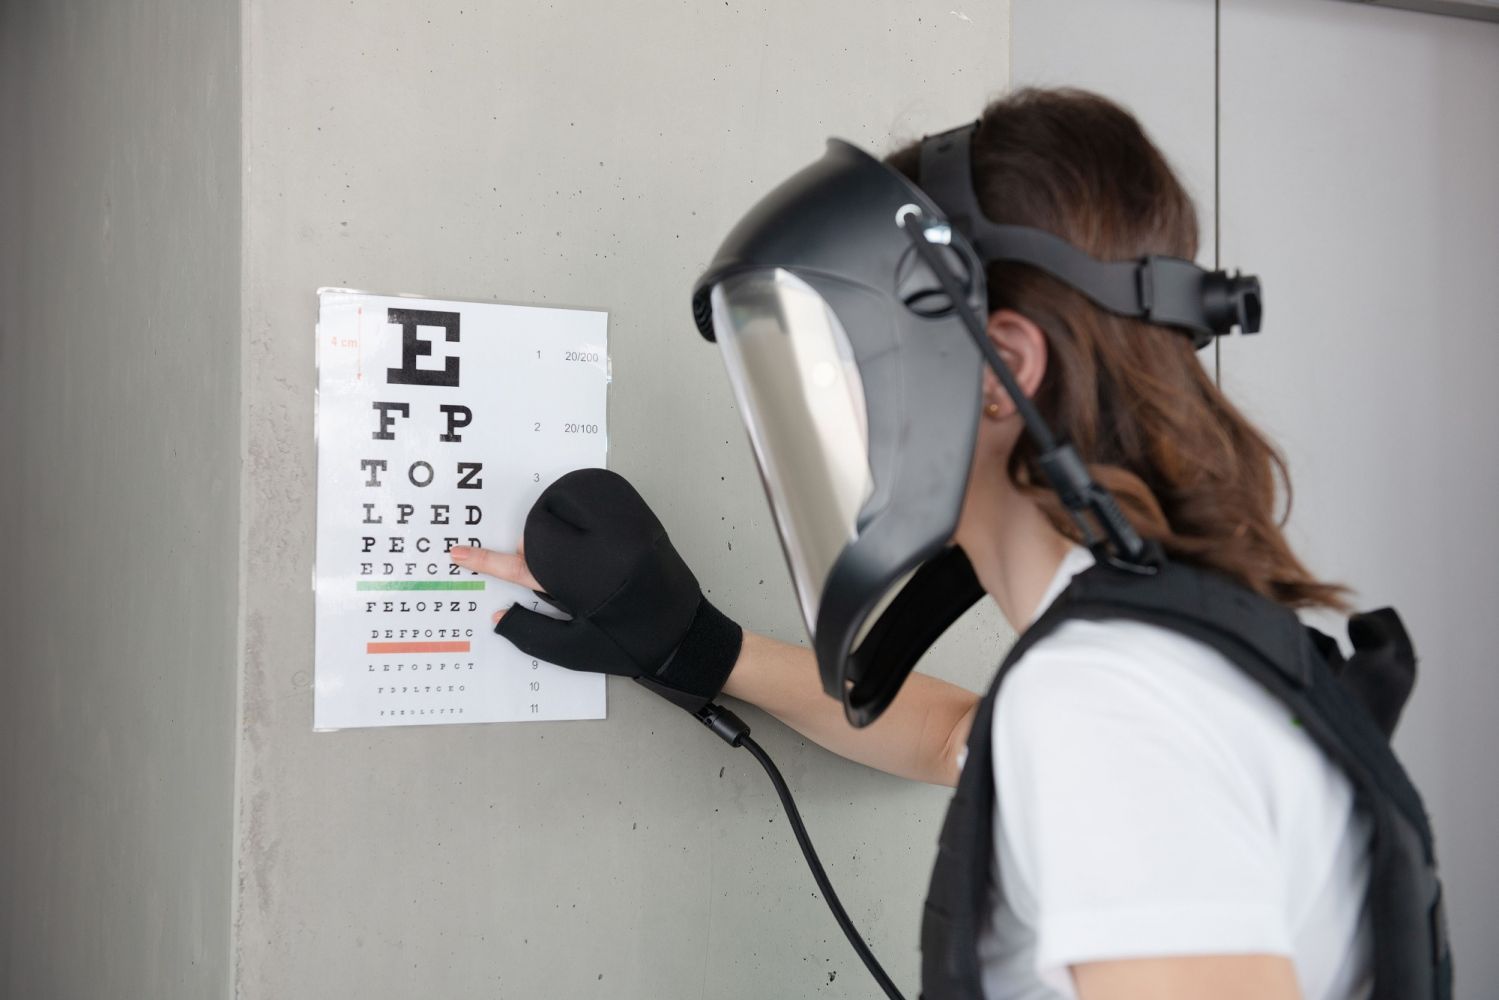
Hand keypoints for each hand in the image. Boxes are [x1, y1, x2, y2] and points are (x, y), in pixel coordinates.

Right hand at [452, 468, 741, 713]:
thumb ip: (531, 632)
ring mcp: (622, 532)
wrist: (686, 639)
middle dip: (532, 547)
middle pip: (541, 529)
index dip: (486, 560)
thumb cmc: (630, 647)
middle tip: (541, 567)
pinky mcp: (642, 524)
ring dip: (558, 524)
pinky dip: (586, 509)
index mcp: (576, 583)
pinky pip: (603, 500)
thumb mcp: (575, 651)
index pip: (519, 566)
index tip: (459, 553)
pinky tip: (588, 533)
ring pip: (570, 509)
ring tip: (570, 554)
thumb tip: (497, 617)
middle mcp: (597, 551)